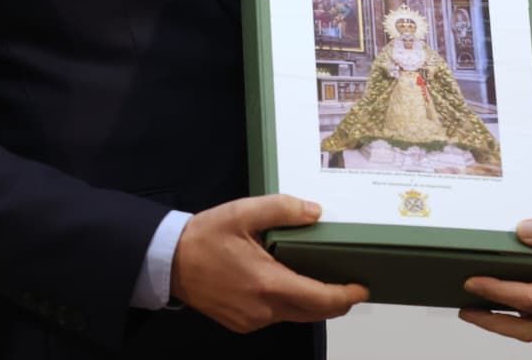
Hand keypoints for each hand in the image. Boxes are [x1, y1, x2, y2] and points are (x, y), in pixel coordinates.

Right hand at [171, 194, 367, 332]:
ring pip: (295, 316)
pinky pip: (276, 316)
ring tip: (323, 279)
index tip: (363, 287)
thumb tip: (315, 212)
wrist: (168, 262)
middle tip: (350, 282)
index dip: (346, 296)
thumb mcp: (243, 213)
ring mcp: (252, 320)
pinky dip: (290, 304)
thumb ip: (282, 209)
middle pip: (313, 313)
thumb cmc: (205, 237)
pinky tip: (290, 283)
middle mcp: (263, 309)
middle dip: (335, 300)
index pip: (320, 299)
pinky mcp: (242, 323)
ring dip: (312, 302)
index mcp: (268, 284)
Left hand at [459, 217, 531, 341]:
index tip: (472, 282)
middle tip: (466, 310)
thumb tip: (522, 232)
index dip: (498, 291)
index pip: (529, 299)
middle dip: (495, 323)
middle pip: (528, 330)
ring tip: (483, 308)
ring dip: (510, 321)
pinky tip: (518, 300)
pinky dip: (530, 314)